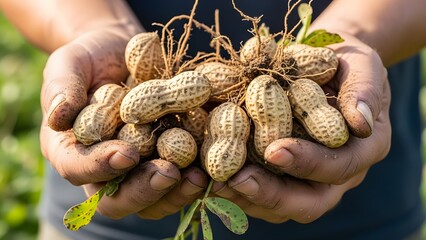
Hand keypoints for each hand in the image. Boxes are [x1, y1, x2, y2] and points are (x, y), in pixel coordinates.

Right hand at [39, 28, 207, 218]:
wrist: (122, 54)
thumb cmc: (91, 58)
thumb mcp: (70, 64)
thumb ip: (62, 88)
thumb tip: (57, 117)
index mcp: (71, 150)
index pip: (78, 169)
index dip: (100, 167)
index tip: (126, 154)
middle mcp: (103, 169)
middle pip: (117, 199)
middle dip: (143, 190)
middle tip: (168, 173)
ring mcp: (136, 170)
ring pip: (152, 201)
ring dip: (175, 193)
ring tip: (197, 176)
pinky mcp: (165, 162)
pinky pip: (178, 183)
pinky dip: (194, 180)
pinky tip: (212, 168)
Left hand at [213, 34, 390, 222]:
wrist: (330, 66)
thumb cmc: (347, 64)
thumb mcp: (362, 66)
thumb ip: (363, 91)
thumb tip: (360, 122)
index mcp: (363, 150)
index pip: (339, 167)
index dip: (307, 163)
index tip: (274, 150)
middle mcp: (337, 173)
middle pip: (309, 202)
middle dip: (271, 194)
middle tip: (238, 180)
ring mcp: (309, 178)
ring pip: (281, 205)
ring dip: (247, 197)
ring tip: (217, 181)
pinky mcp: (284, 174)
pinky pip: (261, 191)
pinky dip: (236, 187)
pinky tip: (211, 173)